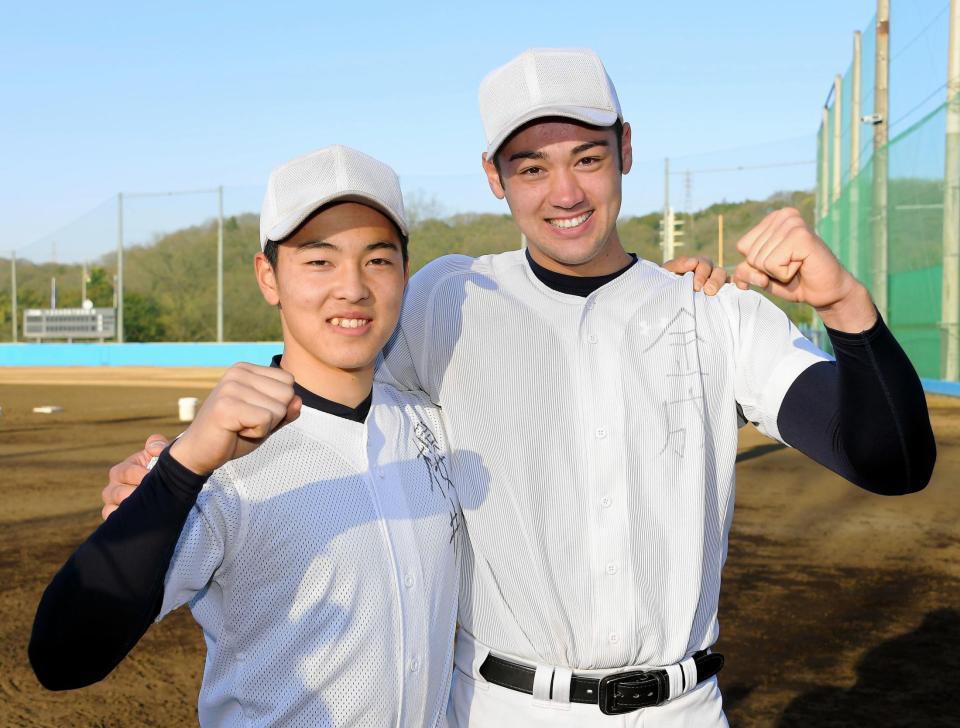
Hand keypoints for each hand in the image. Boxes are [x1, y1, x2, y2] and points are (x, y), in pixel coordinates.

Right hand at [101, 434, 168, 519]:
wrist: (168, 489)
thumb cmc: (162, 470)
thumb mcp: (161, 455)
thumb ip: (158, 445)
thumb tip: (153, 449)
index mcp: (123, 470)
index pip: (125, 472)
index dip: (140, 474)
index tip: (153, 476)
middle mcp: (114, 486)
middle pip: (115, 491)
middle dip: (134, 493)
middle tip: (149, 494)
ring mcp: (113, 503)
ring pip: (110, 507)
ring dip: (128, 507)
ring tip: (144, 506)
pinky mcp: (116, 517)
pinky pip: (110, 519)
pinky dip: (120, 519)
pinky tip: (136, 518)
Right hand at [169, 363, 300, 475]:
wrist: (199, 453)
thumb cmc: (233, 434)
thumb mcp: (266, 420)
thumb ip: (285, 410)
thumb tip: (298, 400)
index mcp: (246, 369)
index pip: (288, 381)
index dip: (278, 405)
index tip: (253, 413)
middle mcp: (237, 373)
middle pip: (287, 394)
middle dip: (274, 416)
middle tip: (247, 422)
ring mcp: (230, 388)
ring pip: (278, 409)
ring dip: (264, 426)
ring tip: (240, 426)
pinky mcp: (226, 406)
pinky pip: (265, 420)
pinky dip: (257, 433)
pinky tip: (236, 431)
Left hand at [663, 255, 729, 294]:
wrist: (666, 301)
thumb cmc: (666, 283)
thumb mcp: (667, 272)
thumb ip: (678, 264)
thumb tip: (693, 261)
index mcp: (697, 264)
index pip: (704, 264)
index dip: (701, 274)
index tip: (696, 287)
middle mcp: (709, 271)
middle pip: (718, 271)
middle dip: (713, 280)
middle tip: (706, 291)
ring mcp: (717, 282)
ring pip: (725, 278)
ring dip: (720, 285)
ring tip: (711, 294)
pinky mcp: (722, 293)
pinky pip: (731, 290)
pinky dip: (733, 290)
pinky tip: (729, 296)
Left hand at [733, 208, 876, 330]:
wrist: (827, 291)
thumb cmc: (795, 280)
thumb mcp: (762, 276)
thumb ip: (745, 272)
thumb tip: (738, 278)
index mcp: (773, 219)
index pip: (742, 246)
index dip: (758, 264)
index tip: (781, 263)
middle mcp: (783, 215)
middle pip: (750, 254)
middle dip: (767, 270)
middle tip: (792, 267)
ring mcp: (793, 223)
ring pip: (759, 260)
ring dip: (777, 272)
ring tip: (797, 266)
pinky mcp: (801, 236)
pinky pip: (771, 264)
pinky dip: (784, 274)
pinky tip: (802, 266)